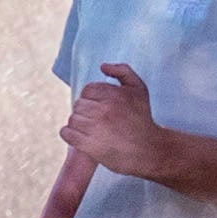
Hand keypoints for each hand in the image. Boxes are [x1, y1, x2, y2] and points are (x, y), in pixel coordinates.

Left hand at [59, 62, 168, 177]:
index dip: (92, 99)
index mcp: (115, 95)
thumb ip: (123, 71)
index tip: (100, 108)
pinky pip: (67, 133)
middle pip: (79, 104)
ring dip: (78, 124)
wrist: (149, 151)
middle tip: (96, 121)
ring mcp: (96, 128)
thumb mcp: (140, 90)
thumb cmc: (143, 120)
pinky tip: (80, 137)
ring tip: (90, 130)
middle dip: (86, 111)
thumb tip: (102, 66)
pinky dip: (69, 134)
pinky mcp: (89, 145)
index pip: (88, 90)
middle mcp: (106, 110)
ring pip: (73, 118)